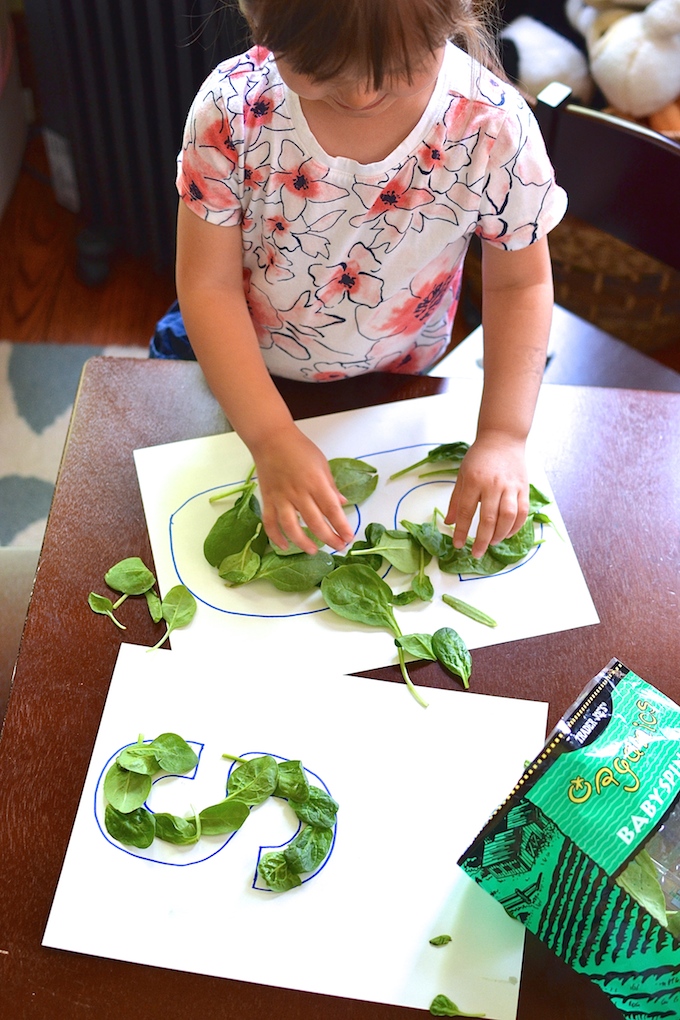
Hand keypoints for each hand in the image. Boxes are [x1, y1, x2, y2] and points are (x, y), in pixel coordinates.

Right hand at [249, 424, 354, 554]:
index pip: (332, 510)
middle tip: (339, 547)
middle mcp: (299, 492)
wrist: (271, 439)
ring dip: (303, 543)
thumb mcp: (322, 464)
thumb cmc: (299, 448)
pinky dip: (275, 537)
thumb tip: (342, 504)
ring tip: (314, 551)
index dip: (342, 526)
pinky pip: (270, 522)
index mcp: (315, 482)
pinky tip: (284, 546)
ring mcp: (281, 497)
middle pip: (315, 522)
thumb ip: (331, 487)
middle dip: (329, 538)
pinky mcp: (268, 499)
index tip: (349, 537)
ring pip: (291, 527)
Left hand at [444, 431, 529, 557]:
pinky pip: (522, 512)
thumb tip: (449, 522)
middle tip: (476, 553)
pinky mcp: (524, 488)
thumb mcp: (462, 475)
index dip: (462, 531)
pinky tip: (507, 534)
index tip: (457, 545)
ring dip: (500, 535)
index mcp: (474, 480)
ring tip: (492, 543)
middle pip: (489, 518)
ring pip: (507, 517)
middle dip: (482, 540)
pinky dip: (516, 526)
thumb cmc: (479, 458)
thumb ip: (456, 500)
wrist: (502, 438)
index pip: (466, 511)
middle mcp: (493, 484)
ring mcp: (510, 486)